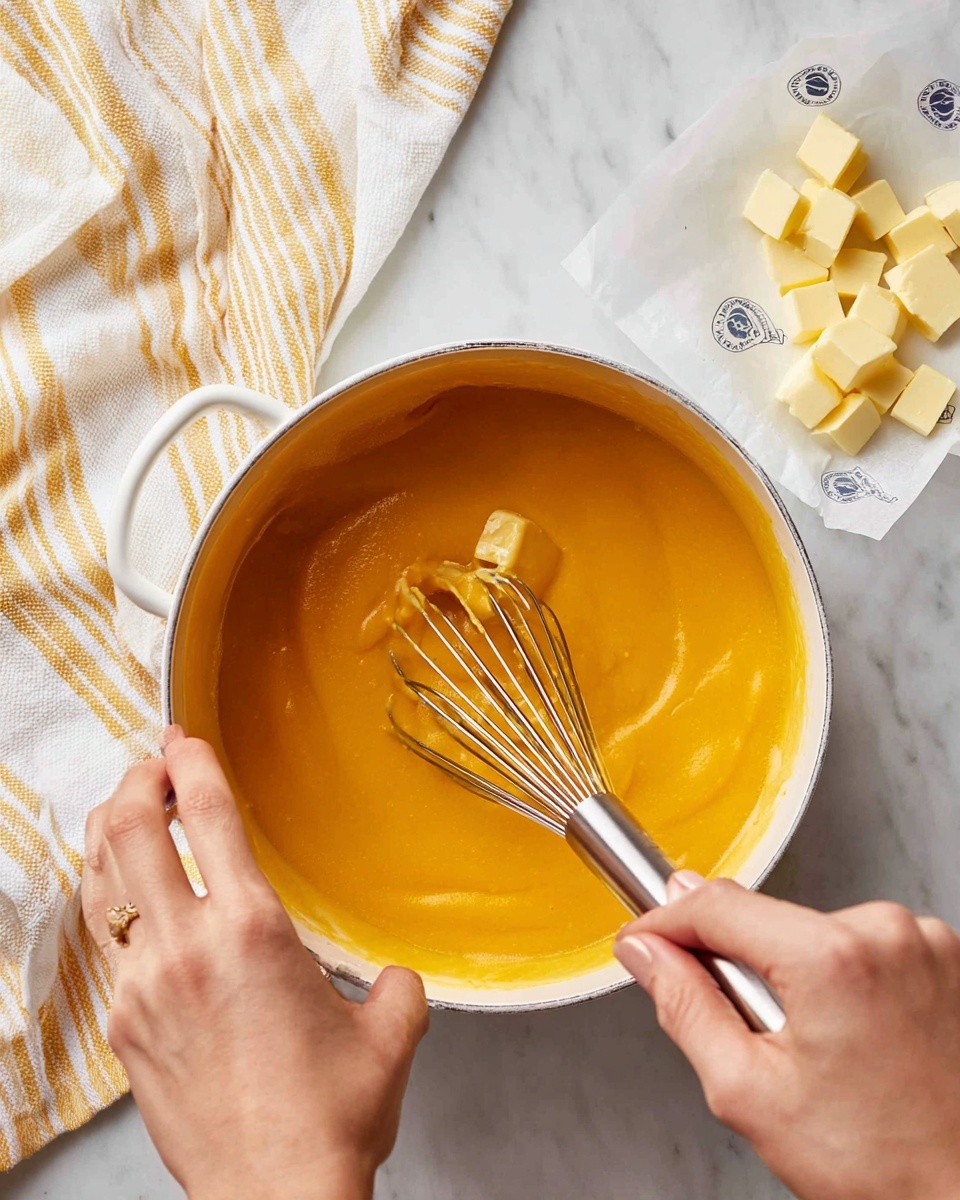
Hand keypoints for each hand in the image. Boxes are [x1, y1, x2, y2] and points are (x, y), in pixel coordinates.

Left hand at [82, 728, 427, 1199]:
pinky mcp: (126, 1029)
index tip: (183, 739)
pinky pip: (111, 945)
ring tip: (127, 814)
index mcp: (252, 931)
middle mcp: (187, 949)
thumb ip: (397, 985)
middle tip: (149, 768)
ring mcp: (145, 989)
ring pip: (104, 885)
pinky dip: (115, 903)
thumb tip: (397, 976)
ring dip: (111, 837)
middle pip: (129, 833)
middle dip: (134, 784)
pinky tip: (132, 902)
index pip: (207, 817)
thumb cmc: (328, 1118)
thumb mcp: (388, 1034)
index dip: (190, 763)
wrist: (274, 1193)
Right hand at [615, 874, 959, 1199]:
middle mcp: (887, 930)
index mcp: (833, 956)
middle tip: (753, 1035)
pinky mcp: (946, 955)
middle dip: (739, 963)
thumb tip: (647, 954)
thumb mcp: (748, 1092)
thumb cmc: (879, 1164)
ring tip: (819, 1049)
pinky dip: (843, 977)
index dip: (665, 921)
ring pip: (814, 931)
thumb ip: (685, 1007)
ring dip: (794, 972)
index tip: (643, 940)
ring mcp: (926, 940)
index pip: (718, 904)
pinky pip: (863, 944)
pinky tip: (856, 1038)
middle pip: (768, 918)